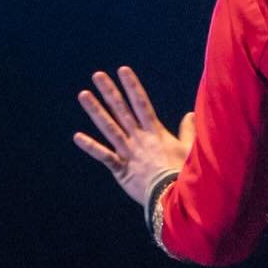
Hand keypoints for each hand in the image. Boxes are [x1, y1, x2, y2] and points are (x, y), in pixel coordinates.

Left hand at [74, 66, 193, 205]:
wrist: (174, 196)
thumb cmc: (184, 174)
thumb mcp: (189, 150)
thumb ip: (187, 131)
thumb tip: (190, 114)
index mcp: (155, 134)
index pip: (142, 104)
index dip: (132, 87)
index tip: (123, 70)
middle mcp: (139, 139)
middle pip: (122, 111)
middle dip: (110, 92)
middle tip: (98, 75)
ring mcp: (128, 153)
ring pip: (109, 128)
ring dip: (96, 111)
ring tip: (83, 95)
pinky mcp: (121, 170)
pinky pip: (104, 156)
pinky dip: (91, 147)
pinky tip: (77, 137)